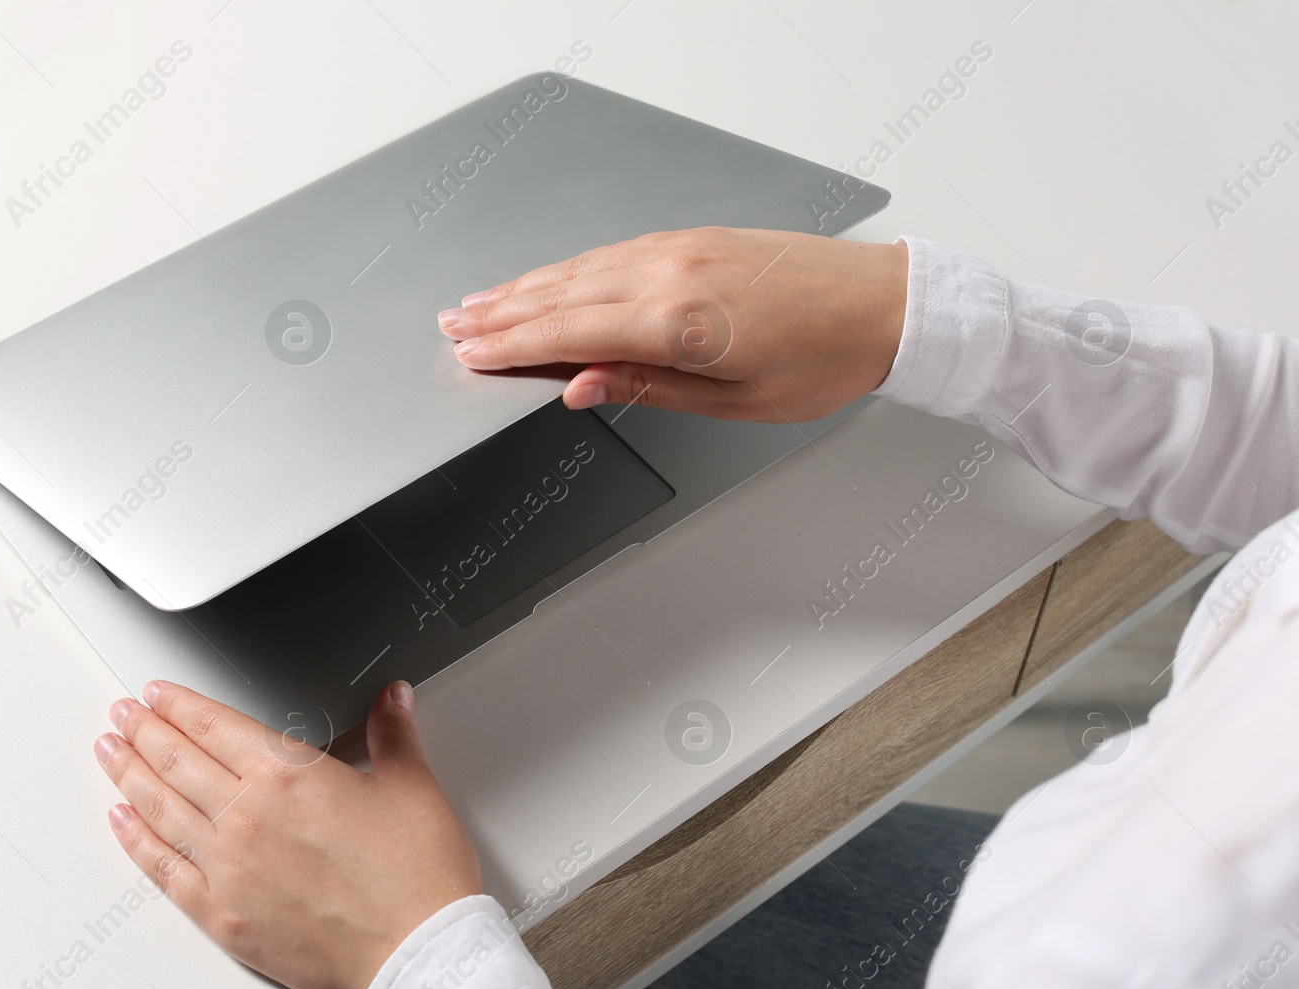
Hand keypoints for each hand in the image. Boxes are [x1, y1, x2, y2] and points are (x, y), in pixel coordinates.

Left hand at [93, 679, 480, 988]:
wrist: (417, 953)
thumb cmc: (415, 878)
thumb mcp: (410, 787)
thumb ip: (393, 734)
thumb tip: (392, 700)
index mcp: (289, 775)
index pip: (215, 725)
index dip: (179, 704)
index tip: (159, 694)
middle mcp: (248, 816)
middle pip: (177, 760)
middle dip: (144, 730)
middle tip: (123, 714)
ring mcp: (228, 867)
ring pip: (161, 808)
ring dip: (129, 775)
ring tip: (110, 752)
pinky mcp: (222, 915)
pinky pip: (163, 870)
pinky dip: (137, 841)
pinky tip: (123, 822)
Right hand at [437, 227, 908, 422]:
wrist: (883, 304)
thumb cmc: (824, 359)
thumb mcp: (733, 401)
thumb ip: (648, 388)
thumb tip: (582, 387)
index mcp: (679, 321)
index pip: (569, 333)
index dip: (510, 346)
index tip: (468, 354)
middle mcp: (671, 273)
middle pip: (563, 295)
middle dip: (501, 313)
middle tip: (453, 326)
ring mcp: (680, 248)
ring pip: (581, 268)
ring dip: (525, 286)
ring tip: (482, 302)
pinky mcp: (693, 238)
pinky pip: (611, 253)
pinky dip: (568, 267)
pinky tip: (549, 277)